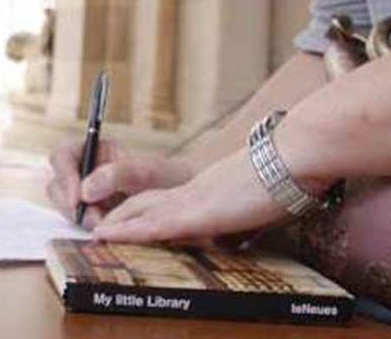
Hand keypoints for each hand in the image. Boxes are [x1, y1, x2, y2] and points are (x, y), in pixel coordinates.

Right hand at [46, 140, 194, 229]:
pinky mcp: (90, 214)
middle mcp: (84, 170)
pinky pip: (76, 221)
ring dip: (78, 218)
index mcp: (94, 150)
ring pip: (63, 205)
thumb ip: (119, 174)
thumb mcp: (148, 172)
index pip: (62, 155)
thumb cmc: (169, 180)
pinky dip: (86, 228)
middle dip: (70, 203)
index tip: (78, 197)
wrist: (184, 202)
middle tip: (94, 220)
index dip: (64, 175)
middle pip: (56, 183)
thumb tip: (86, 189)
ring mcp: (85, 193)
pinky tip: (105, 231)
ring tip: (104, 226)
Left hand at [93, 148, 287, 243]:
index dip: (144, 208)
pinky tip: (110, 236)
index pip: (168, 198)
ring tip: (95, 233)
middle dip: (122, 215)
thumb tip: (250, 224)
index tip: (127, 217)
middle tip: (100, 227)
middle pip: (146, 200)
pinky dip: (130, 232)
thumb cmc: (291, 173)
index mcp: (210, 186)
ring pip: (143, 211)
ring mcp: (195, 199)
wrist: (295, 153)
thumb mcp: (266, 193)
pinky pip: (155, 224)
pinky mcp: (199, 212)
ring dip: (118, 224)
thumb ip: (250, 206)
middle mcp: (196, 189)